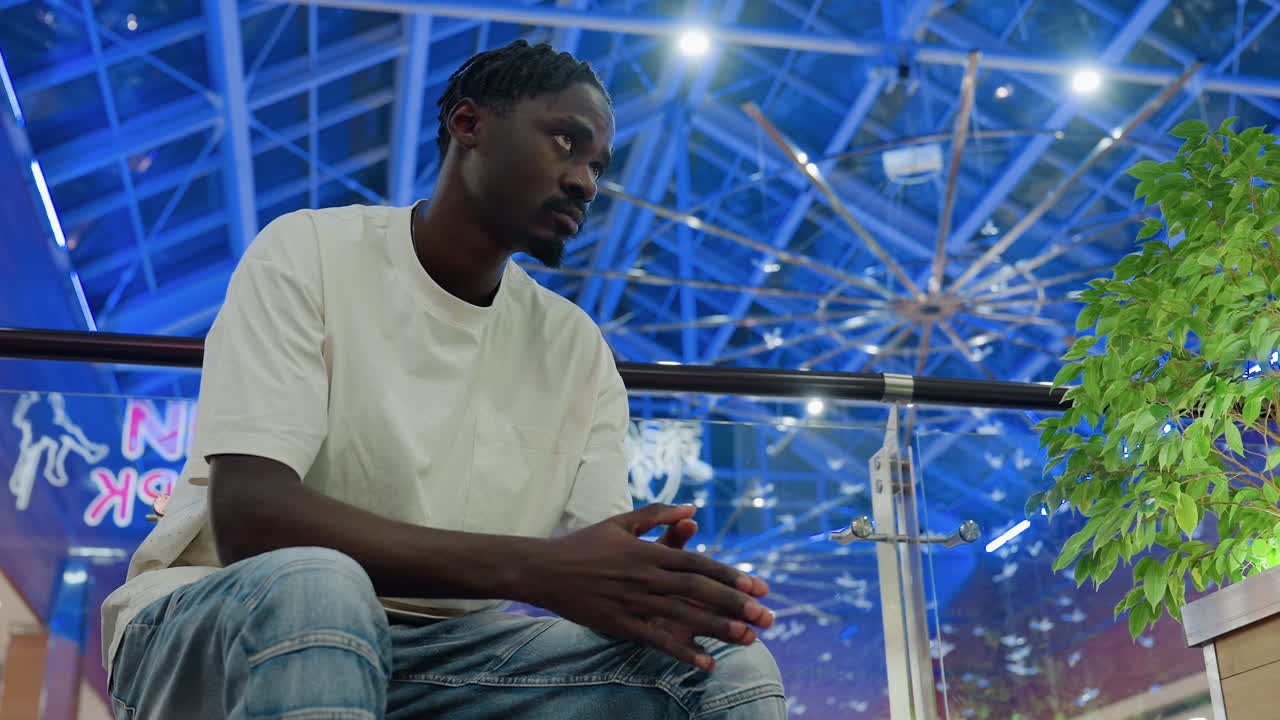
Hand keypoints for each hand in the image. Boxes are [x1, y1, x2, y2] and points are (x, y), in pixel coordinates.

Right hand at [518, 504, 772, 669]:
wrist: (544, 569)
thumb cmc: (584, 544)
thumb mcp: (621, 522)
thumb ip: (657, 516)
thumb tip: (693, 510)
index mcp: (649, 552)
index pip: (699, 564)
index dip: (731, 576)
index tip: (759, 586)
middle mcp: (646, 577)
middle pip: (699, 591)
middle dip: (736, 604)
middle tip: (768, 616)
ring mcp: (634, 602)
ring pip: (684, 617)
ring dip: (719, 629)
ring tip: (749, 638)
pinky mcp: (621, 624)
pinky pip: (657, 640)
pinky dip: (683, 652)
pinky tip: (707, 663)